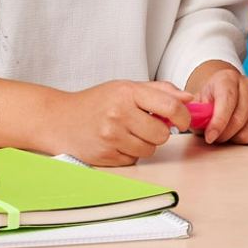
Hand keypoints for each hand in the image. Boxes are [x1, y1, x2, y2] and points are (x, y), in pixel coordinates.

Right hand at [50, 79, 191, 165]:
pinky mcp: (105, 156)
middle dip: (160, 131)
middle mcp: (119, 114)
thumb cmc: (95, 102)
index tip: (184, 120)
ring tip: (128, 132)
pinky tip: (117, 142)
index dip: (183, 116)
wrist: (60, 120)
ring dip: (145, 143)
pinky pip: (133, 160)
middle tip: (147, 125)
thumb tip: (188, 98)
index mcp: (127, 92)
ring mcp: (111, 137)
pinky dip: (130, 153)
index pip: (169, 106)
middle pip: (162, 134)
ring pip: (149, 149)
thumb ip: (159, 91)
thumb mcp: (126, 87)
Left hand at [192, 65, 247, 144]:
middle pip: (238, 121)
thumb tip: (189, 121)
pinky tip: (246, 132)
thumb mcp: (199, 104)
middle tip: (217, 136)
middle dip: (224, 135)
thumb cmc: (212, 102)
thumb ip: (194, 113)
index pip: (227, 101)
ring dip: (237, 139)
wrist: (227, 93)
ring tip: (231, 133)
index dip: (218, 123)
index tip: (210, 137)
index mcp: (228, 78)